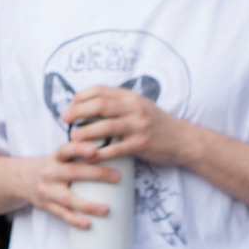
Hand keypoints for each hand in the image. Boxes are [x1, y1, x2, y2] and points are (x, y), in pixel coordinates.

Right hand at [17, 142, 121, 230]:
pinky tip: (88, 224)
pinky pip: (62, 215)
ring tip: (106, 209)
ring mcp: (47, 191)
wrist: (20, 179)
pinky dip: (75, 220)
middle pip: (72, 173)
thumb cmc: (51, 166)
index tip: (95, 149)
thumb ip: (79, 151)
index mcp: (55, 157)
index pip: (67, 149)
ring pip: (68, 199)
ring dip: (88, 205)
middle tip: (117, 177)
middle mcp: (50, 172)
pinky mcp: (46, 206)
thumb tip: (112, 146)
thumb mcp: (59, 155)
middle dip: (96, 174)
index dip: (80, 148)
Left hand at [60, 84, 197, 168]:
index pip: (100, 90)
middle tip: (64, 120)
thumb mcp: (140, 107)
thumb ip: (119, 104)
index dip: (80, 97)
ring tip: (72, 139)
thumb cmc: (157, 125)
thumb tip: (91, 105)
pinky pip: (116, 149)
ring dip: (85, 133)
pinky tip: (88, 158)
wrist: (184, 140)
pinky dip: (100, 153)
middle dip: (78, 112)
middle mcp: (134, 108)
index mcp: (131, 97)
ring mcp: (139, 126)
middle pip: (99, 105)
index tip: (68, 107)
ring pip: (106, 127)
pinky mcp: (142, 144)